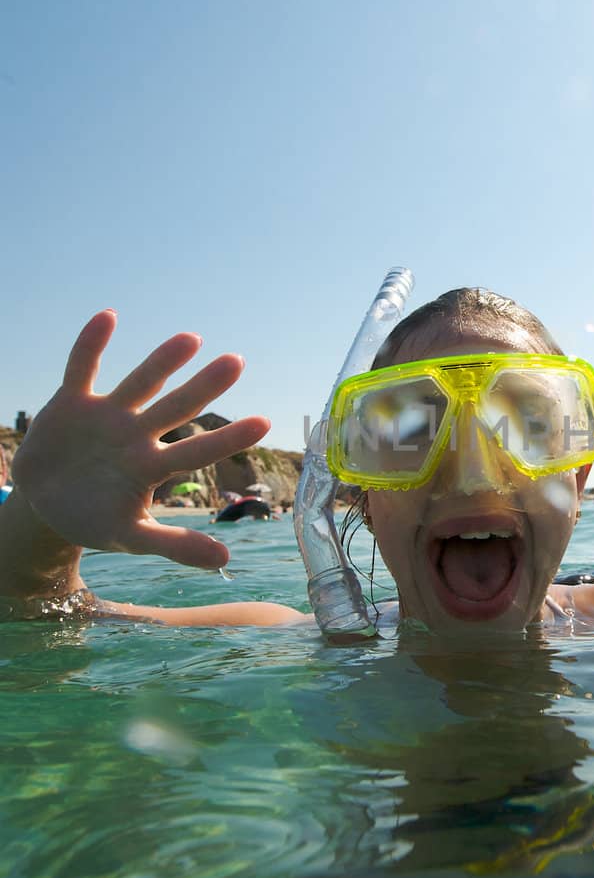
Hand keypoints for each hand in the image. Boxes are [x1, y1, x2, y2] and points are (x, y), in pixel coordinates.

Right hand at [12, 312, 269, 568]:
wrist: (46, 505)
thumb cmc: (96, 519)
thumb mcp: (133, 536)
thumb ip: (176, 545)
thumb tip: (226, 561)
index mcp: (152, 467)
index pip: (197, 451)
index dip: (227, 438)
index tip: (264, 423)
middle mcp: (137, 434)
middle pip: (175, 408)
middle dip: (203, 387)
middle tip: (237, 362)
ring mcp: (108, 415)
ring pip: (139, 382)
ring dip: (161, 361)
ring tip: (191, 339)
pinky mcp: (73, 401)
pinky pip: (83, 368)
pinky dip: (92, 344)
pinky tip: (108, 316)